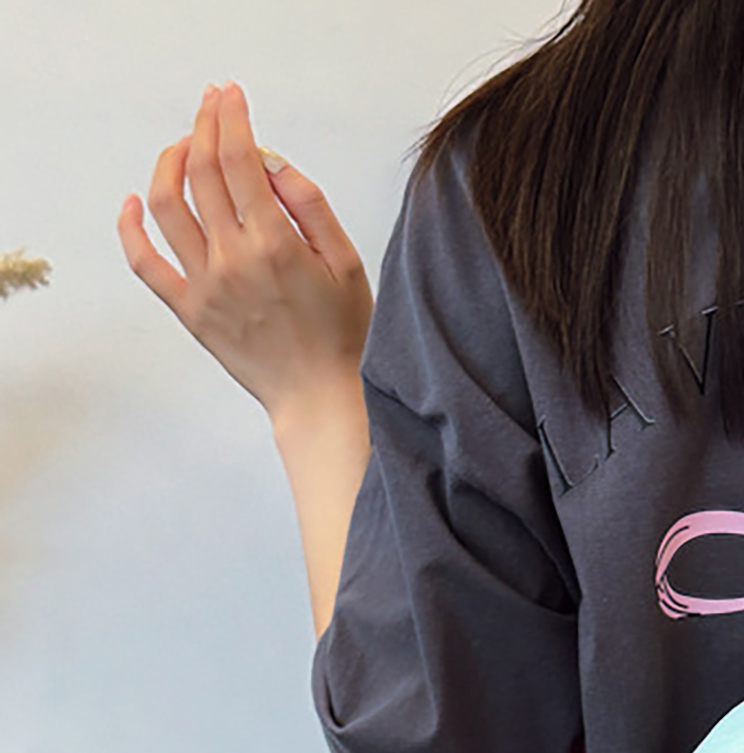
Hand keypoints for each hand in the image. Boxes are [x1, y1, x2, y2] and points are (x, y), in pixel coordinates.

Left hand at [117, 81, 372, 422]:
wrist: (320, 396)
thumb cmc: (342, 337)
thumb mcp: (346, 263)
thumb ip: (309, 204)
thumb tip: (270, 162)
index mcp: (275, 244)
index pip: (239, 159)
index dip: (230, 118)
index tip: (230, 97)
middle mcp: (233, 259)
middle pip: (199, 171)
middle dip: (202, 126)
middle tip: (210, 107)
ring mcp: (205, 284)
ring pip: (166, 203)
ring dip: (168, 162)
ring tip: (181, 147)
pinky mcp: (188, 309)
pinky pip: (144, 261)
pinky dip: (130, 225)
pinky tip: (133, 202)